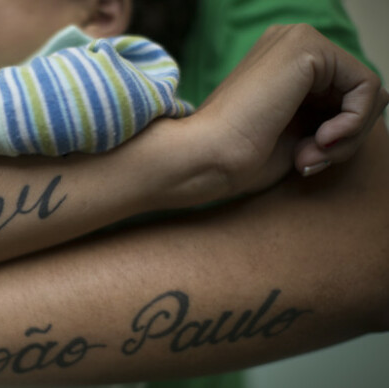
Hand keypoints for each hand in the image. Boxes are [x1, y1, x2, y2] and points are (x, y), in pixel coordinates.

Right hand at [194, 24, 388, 193]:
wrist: (205, 158)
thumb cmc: (237, 158)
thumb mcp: (296, 137)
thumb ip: (327, 120)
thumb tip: (360, 118)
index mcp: (282, 63)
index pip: (341, 95)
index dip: (337, 137)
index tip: (306, 161)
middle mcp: (290, 42)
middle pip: (357, 92)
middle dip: (345, 138)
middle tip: (310, 161)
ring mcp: (298, 40)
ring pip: (366, 91)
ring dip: (348, 136)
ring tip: (311, 154)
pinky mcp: (308, 48)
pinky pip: (367, 87)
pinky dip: (354, 123)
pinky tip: (322, 139)